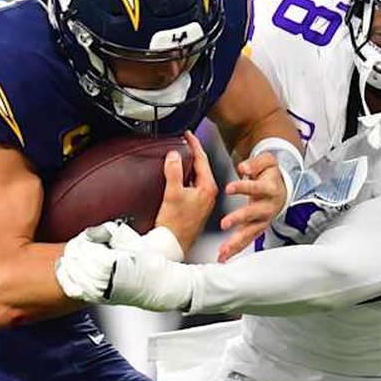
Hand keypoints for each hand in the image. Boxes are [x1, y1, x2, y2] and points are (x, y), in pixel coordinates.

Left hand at [54, 224, 192, 311]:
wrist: (159, 286)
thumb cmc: (148, 262)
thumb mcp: (131, 240)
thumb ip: (108, 232)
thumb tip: (89, 233)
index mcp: (108, 263)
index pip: (83, 247)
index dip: (83, 239)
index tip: (88, 236)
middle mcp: (100, 280)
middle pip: (75, 258)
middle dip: (76, 248)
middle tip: (81, 242)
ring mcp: (97, 292)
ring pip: (72, 272)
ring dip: (71, 260)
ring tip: (76, 253)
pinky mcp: (97, 299)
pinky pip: (73, 289)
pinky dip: (65, 277)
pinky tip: (65, 268)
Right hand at [154, 132, 217, 254]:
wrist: (172, 245)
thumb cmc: (175, 225)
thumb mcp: (172, 194)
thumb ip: (173, 172)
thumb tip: (174, 155)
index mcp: (207, 188)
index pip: (202, 159)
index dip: (194, 144)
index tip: (187, 134)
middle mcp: (208, 193)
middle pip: (200, 166)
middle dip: (192, 152)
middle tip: (183, 141)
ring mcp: (202, 200)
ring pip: (196, 176)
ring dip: (188, 165)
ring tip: (179, 154)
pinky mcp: (195, 206)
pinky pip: (191, 184)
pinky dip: (185, 176)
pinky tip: (176, 176)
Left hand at [218, 152, 286, 261]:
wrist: (281, 189)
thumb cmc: (270, 176)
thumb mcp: (267, 162)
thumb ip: (255, 163)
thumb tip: (243, 168)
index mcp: (269, 189)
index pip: (256, 188)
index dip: (243, 188)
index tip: (229, 188)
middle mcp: (267, 207)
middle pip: (254, 214)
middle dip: (239, 219)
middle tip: (224, 223)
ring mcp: (263, 220)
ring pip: (250, 232)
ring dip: (236, 242)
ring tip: (224, 249)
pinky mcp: (257, 229)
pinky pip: (247, 241)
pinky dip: (236, 250)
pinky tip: (224, 256)